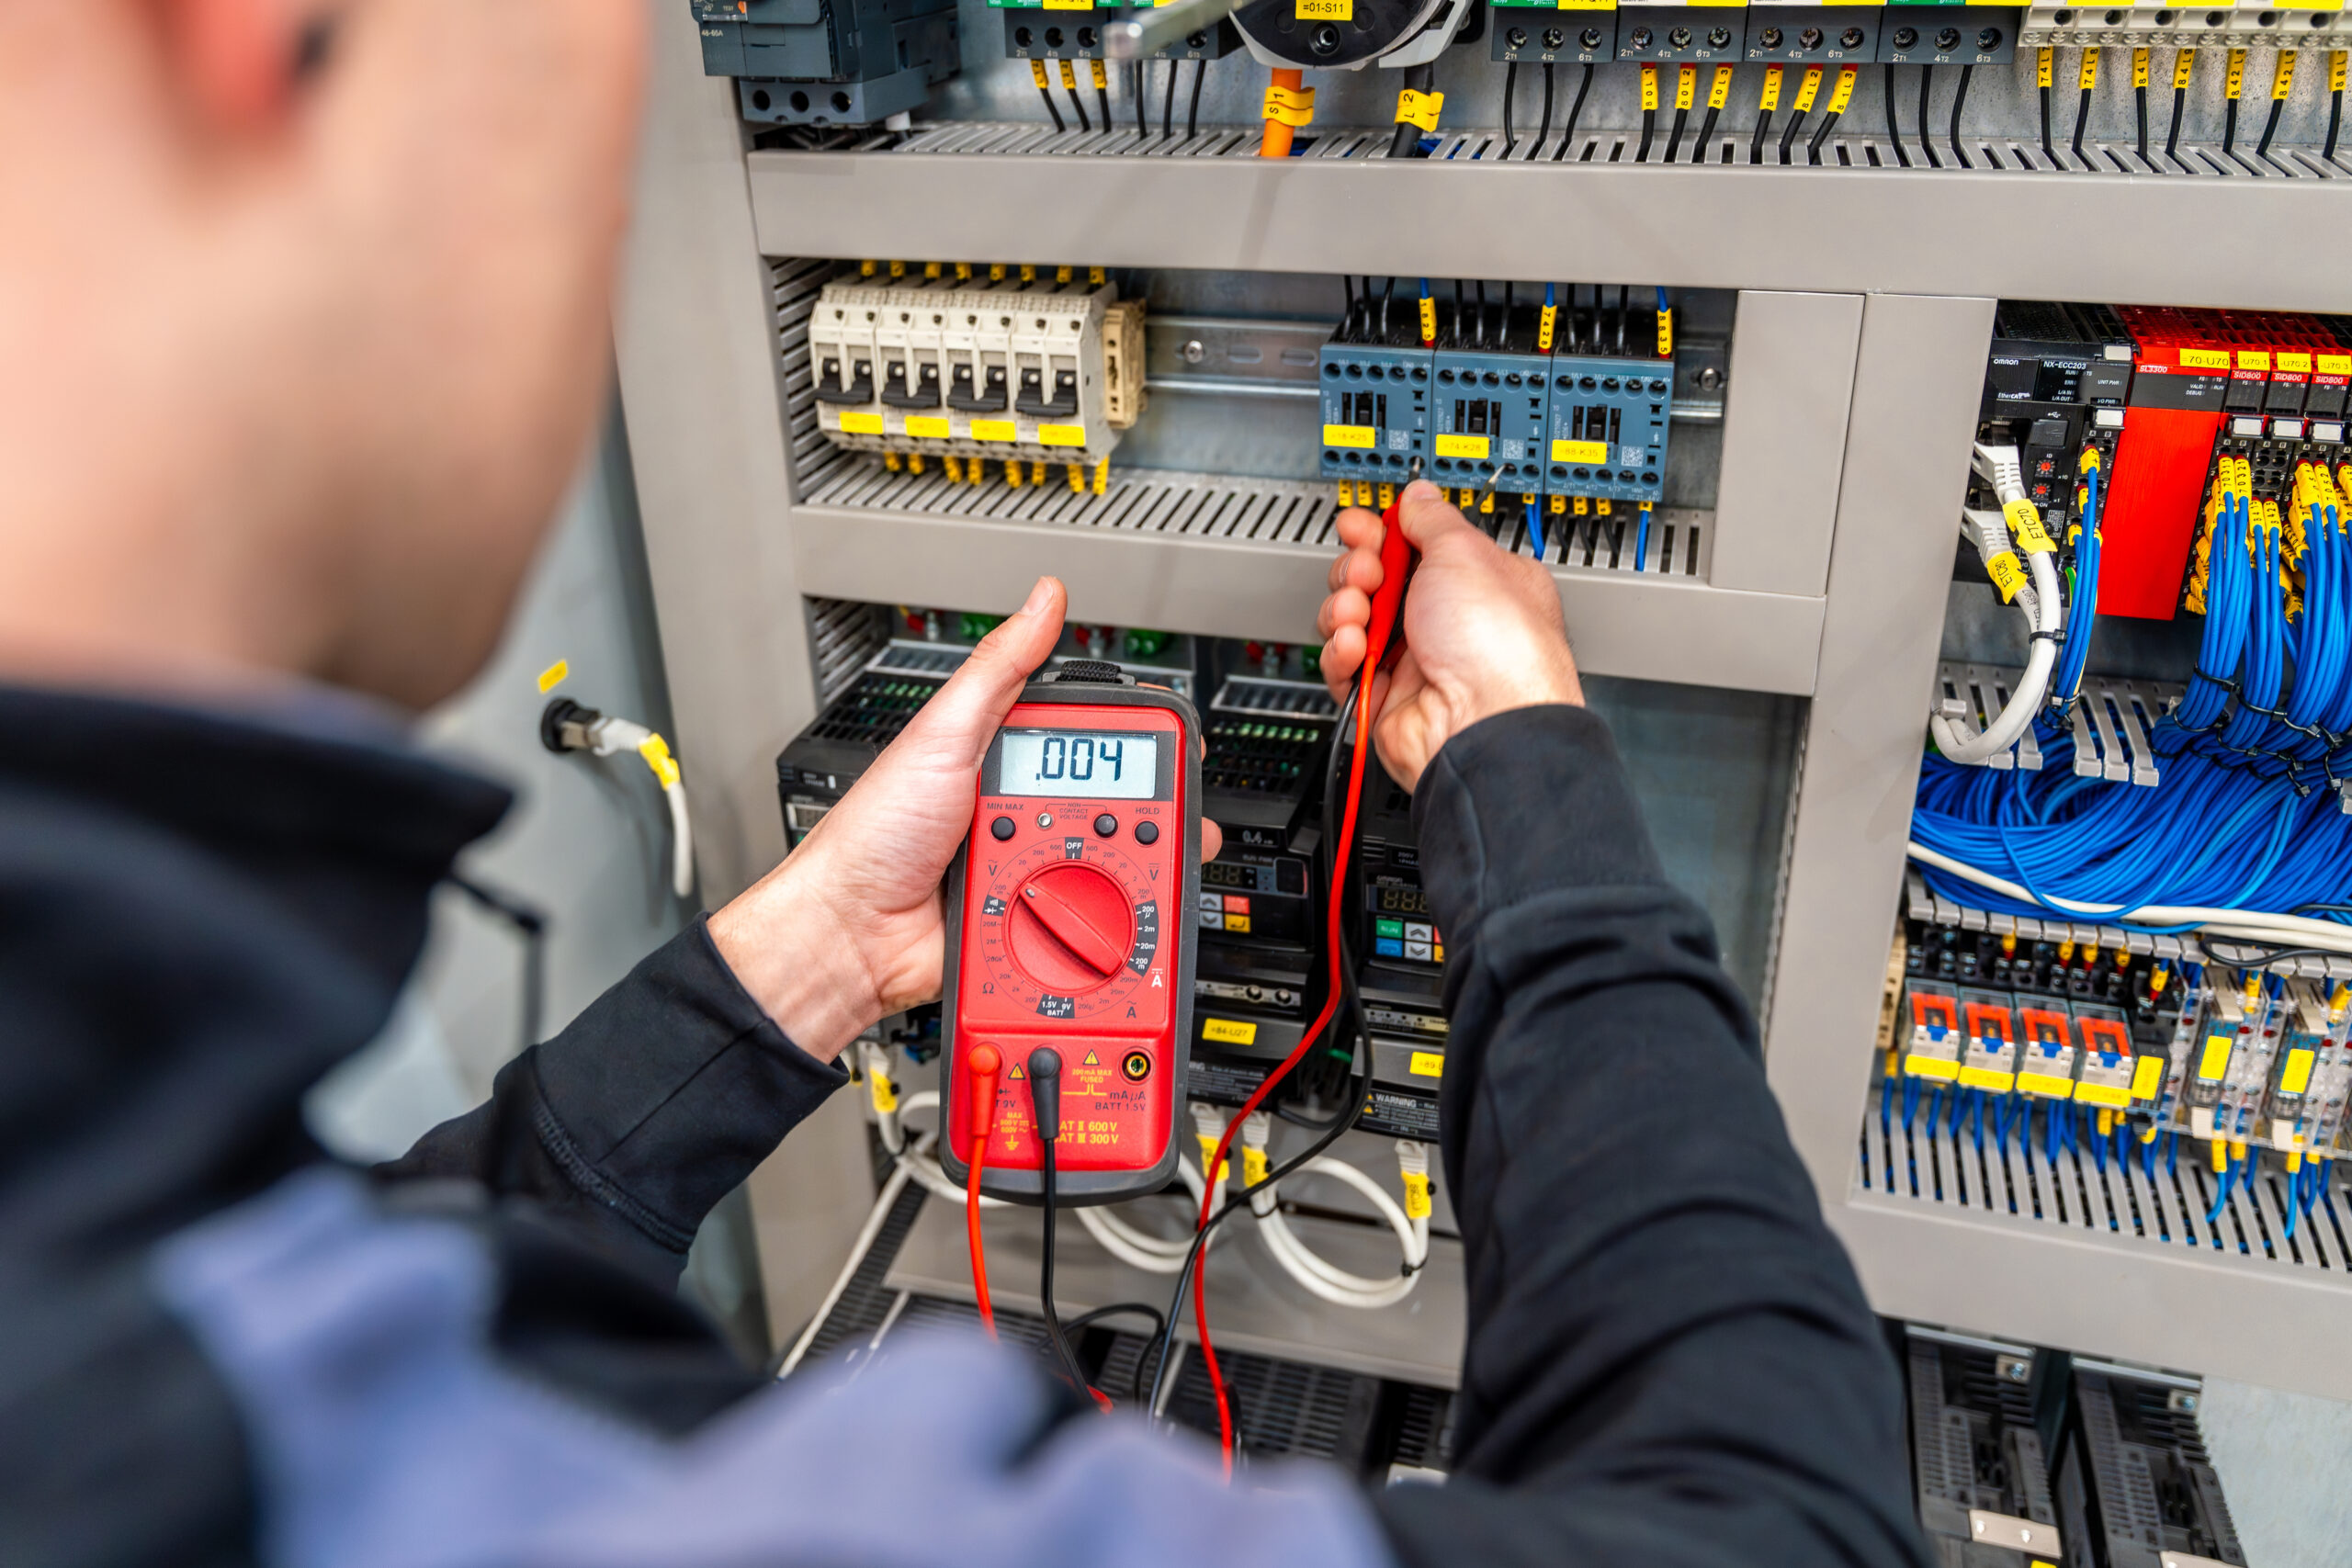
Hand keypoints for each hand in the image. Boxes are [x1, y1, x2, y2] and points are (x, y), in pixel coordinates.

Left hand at [709, 577, 1221, 1061]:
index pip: (1086, 740)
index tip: (1174, 742)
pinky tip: (1107, 916)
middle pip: (1107, 806)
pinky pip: (1079, 921)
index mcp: (999, 758)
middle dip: (1144, 814)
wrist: (851, 933)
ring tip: (1141, 867)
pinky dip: (1097, 922)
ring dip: (1124, 872)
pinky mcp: (1027, 924)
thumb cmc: (875, 833)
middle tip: (1172, 817)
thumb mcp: (943, 733)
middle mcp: (1017, 813)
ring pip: (1102, 867)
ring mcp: (1025, 869)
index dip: (1130, 741)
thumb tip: (1045, 599)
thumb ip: (1000, 668)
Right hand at [1316, 480, 1582, 792]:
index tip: (1364, 525)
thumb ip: (1431, 520)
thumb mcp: (1463, 552)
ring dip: (1346, 608)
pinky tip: (1353, 645)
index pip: (1417, 546)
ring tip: (1358, 613)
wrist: (1484, 723)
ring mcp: (1415, 660)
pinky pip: (1344, 666)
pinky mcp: (1384, 697)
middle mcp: (1447, 622)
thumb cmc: (1497, 645)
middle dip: (1359, 569)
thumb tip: (1417, 496)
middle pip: (1377, 580)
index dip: (1384, 532)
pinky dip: (1341, 653)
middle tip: (1368, 572)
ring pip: (1353, 621)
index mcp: (1476, 582)